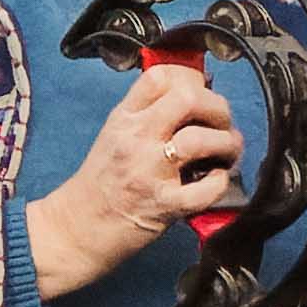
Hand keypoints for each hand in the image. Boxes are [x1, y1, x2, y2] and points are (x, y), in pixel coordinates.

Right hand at [35, 61, 241, 295]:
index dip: (189, 79)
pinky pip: (205, 189)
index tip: (200, 92)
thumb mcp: (114, 136)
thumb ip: (145, 116)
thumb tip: (190, 99)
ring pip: (200, 140)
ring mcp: (150, 172)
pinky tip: (216, 179)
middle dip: (217, 107)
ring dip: (227, 143)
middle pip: (187, 99)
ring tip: (228, 150)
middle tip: (222, 121)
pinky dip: (220, 182)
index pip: (158, 78)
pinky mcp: (164, 205)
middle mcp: (136, 140)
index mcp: (123, 120)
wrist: (78, 228)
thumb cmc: (100, 184)